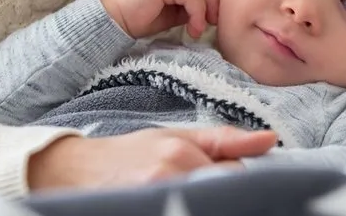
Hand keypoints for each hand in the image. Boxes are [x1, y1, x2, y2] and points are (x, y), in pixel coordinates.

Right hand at [27, 127, 276, 191]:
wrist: (75, 172)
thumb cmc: (130, 154)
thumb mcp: (177, 137)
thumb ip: (226, 139)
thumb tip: (271, 139)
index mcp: (180, 156)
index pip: (235, 176)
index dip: (233, 179)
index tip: (219, 178)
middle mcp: (167, 179)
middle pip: (222, 195)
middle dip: (223, 195)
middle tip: (208, 189)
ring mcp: (153, 201)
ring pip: (206, 204)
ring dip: (204, 201)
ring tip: (190, 195)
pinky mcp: (144, 211)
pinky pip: (181, 210)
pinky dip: (185, 207)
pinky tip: (178, 202)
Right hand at [100, 0, 218, 38]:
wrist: (114, 22)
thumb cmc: (138, 21)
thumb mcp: (170, 14)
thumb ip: (187, 9)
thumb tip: (207, 14)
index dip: (208, 0)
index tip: (212, 20)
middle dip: (210, 4)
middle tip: (213, 23)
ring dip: (202, 12)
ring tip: (198, 31)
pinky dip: (196, 12)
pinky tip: (193, 28)